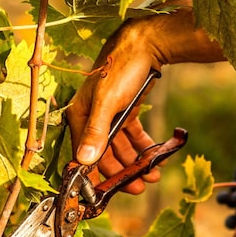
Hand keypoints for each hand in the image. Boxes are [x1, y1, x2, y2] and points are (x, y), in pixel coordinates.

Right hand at [66, 19, 167, 194]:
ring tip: (151, 174)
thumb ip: (96, 132)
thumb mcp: (108, 102)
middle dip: (121, 171)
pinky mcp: (126, 111)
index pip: (83, 154)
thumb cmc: (121, 69)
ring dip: (135, 162)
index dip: (94, 175)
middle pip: (104, 153)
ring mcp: (110, 114)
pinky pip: (133, 136)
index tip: (107, 192)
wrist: (145, 44)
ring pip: (120, 147)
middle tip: (138, 186)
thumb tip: (84, 161)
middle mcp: (92, 117)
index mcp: (80, 115)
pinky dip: (143, 147)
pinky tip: (155, 157)